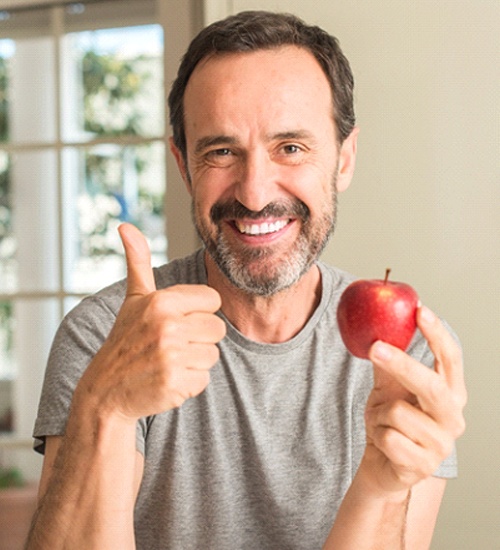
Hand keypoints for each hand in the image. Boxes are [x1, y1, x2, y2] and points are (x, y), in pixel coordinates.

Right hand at [77, 223, 225, 420]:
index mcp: (161, 301)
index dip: (198, 312)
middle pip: (217, 328)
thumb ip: (138, 262)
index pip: (212, 300)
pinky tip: (166, 379)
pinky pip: (204, 379)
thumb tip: (125, 226)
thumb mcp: (133, 299)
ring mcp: (170, 356)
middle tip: (171, 344)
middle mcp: (167, 326)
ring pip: (212, 355)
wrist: (105, 391)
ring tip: (167, 361)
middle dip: (199, 338)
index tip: (177, 321)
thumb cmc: (125, 340)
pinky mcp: (175, 383)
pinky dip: (188, 383)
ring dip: (194, 361)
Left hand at [362, 305, 466, 493]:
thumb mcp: (388, 389)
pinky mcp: (422, 466)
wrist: (382, 464)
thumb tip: (380, 329)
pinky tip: (384, 444)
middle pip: (431, 384)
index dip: (437, 334)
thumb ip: (389, 364)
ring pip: (398, 412)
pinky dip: (377, 436)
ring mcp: (441, 445)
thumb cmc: (390, 423)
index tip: (420, 310)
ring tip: (382, 423)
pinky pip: (389, 437)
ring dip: (378, 414)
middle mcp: (452, 418)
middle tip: (375, 347)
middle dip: (402, 364)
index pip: (450, 359)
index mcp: (449, 394)